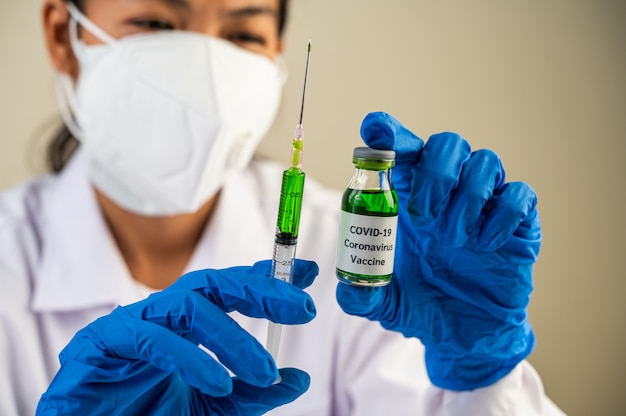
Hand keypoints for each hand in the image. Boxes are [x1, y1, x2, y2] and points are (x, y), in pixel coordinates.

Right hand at [37, 260, 318, 414]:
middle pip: (214, 283)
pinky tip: (217, 379)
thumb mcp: (212, 408)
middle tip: (302, 307)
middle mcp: (163, 315)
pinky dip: (189, 357)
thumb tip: (297, 378)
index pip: (231, 289)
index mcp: (187, 324)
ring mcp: (132, 323)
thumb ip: (251, 393)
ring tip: (265, 370)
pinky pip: (150, 338)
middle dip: (261, 290)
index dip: (269, 278)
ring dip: (233, 336)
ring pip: (189, 305)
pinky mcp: (101, 341)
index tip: (309, 273)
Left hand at [336, 112, 539, 389]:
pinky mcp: (517, 224)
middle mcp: (449, 193)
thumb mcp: (384, 301)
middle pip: (448, 143)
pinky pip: (520, 196)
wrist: (464, 335)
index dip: (391, 133)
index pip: (404, 150)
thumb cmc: (421, 305)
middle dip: (434, 172)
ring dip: (467, 196)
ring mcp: (485, 205)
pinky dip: (502, 215)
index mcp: (411, 198)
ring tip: (452, 238)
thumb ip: (361, 292)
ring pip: (486, 161)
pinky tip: (485, 245)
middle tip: (421, 216)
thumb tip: (347, 285)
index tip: (376, 131)